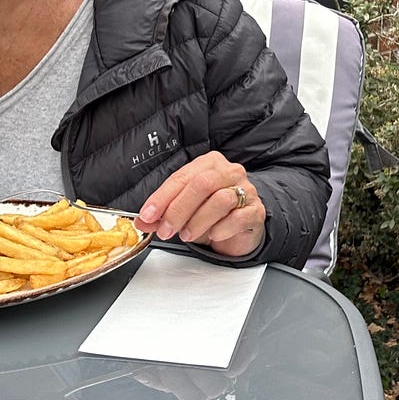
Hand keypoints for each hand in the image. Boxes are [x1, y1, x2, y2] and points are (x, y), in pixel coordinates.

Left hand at [137, 151, 263, 258]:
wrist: (241, 227)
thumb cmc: (212, 215)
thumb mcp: (184, 213)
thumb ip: (162, 215)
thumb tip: (142, 221)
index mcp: (209, 164)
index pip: (182, 177)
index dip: (162, 197)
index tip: (148, 215)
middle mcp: (229, 172)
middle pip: (201, 184)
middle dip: (179, 210)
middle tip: (166, 230)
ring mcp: (246, 190)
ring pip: (220, 200)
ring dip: (198, 221)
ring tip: (187, 235)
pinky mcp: (256, 210)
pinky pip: (239, 217)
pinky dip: (221, 228)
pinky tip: (213, 235)